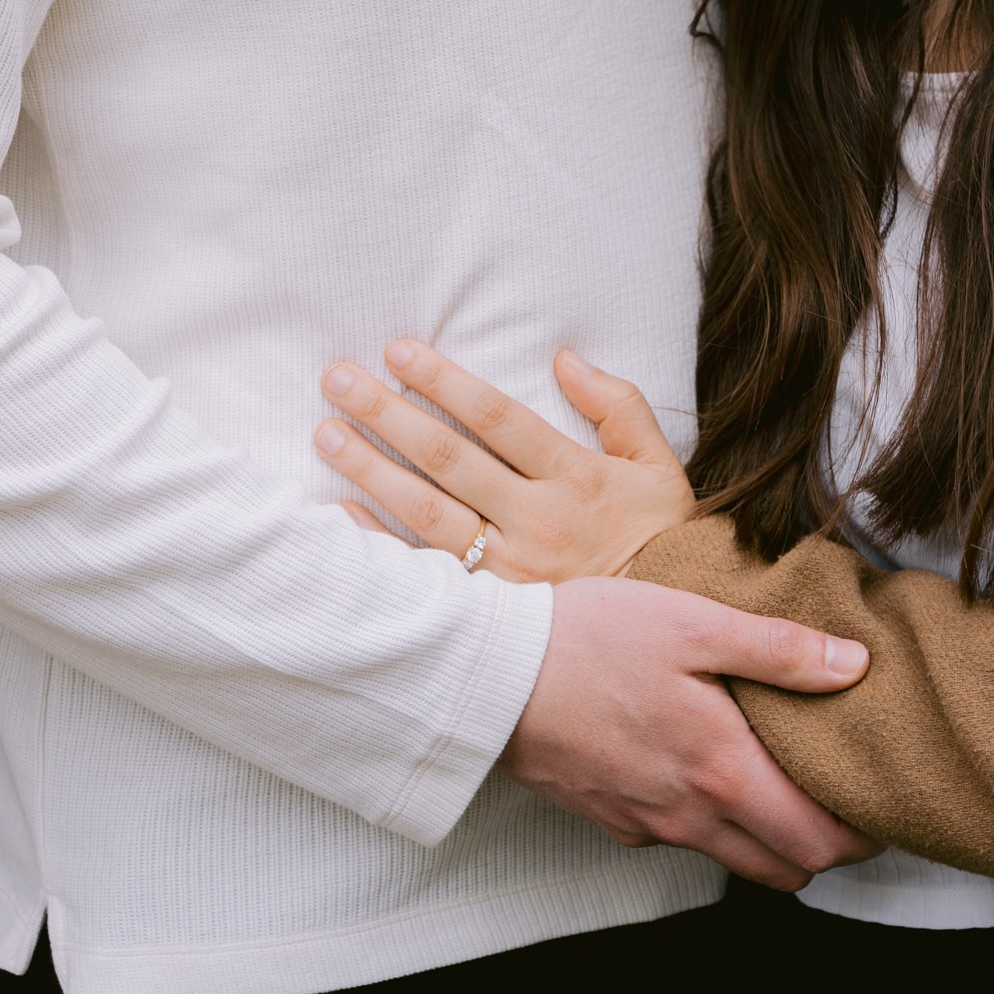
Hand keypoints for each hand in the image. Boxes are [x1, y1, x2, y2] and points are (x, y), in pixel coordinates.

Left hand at [315, 337, 695, 580]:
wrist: (668, 642)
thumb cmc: (662, 543)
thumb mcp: (659, 468)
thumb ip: (618, 406)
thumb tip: (565, 358)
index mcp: (574, 478)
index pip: (495, 416)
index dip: (444, 380)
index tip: (397, 351)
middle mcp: (535, 522)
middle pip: (448, 458)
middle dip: (388, 414)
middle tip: (337, 378)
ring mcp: (509, 573)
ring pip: (426, 513)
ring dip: (371, 470)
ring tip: (326, 433)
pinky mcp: (492, 613)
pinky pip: (425, 576)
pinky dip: (379, 546)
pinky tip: (339, 516)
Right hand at [502, 574, 873, 887]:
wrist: (495, 676)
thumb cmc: (594, 638)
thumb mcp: (694, 622)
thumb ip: (778, 651)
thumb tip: (856, 667)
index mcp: (722, 770)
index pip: (817, 841)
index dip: (861, 832)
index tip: (878, 799)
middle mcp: (691, 816)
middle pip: (785, 869)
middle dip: (824, 844)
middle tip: (837, 791)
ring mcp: (649, 825)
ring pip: (734, 860)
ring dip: (768, 836)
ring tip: (777, 776)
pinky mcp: (614, 819)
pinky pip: (681, 838)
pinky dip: (710, 821)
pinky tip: (702, 764)